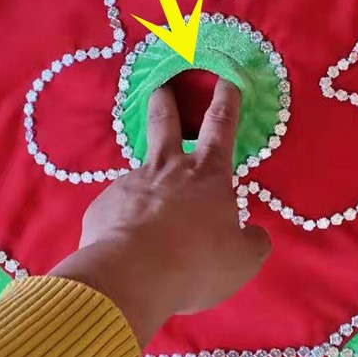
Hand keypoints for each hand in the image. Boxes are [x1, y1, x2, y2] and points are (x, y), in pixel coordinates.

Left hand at [49, 78, 271, 345]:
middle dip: (167, 100)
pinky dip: (126, 220)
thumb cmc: (196, 262)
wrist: (130, 276)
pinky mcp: (103, 205)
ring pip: (141, 172)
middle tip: (162, 86)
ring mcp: (131, 182)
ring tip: (151, 216)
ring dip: (147, 183)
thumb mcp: (241, 260)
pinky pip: (119, 209)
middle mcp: (168, 168)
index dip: (226, 100)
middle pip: (166, 122)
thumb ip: (251, 242)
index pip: (221, 126)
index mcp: (207, 174)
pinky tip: (127, 244)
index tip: (225, 80)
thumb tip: (254, 234)